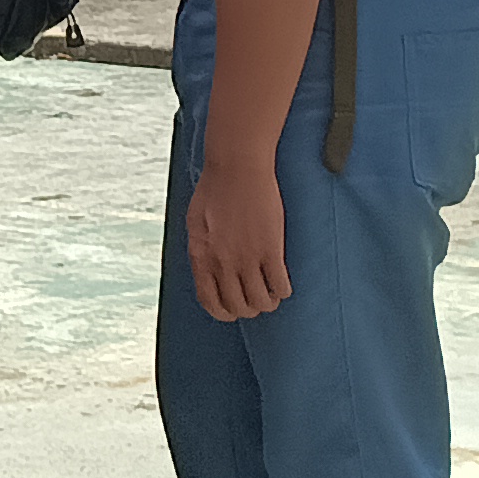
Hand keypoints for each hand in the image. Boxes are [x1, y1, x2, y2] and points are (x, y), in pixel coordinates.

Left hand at [185, 157, 291, 321]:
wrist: (236, 166)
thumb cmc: (215, 189)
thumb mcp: (195, 222)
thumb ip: (201, 249)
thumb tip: (206, 270)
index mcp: (201, 256)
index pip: (210, 301)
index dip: (223, 311)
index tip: (233, 309)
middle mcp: (222, 262)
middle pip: (237, 307)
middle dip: (248, 309)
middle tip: (256, 299)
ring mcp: (247, 257)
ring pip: (260, 302)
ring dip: (268, 302)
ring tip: (272, 293)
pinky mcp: (270, 249)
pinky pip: (280, 285)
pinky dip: (283, 291)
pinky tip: (283, 284)